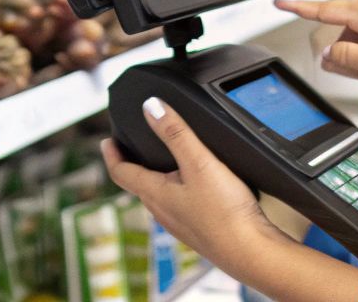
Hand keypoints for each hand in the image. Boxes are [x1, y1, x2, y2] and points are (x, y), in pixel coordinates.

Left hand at [100, 97, 285, 273]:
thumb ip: (175, 133)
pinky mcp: (197, 230)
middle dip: (133, 164)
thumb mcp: (199, 162)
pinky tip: (194, 187)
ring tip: (162, 163)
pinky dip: (176, 191)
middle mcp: (162, 212)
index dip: (111, 154)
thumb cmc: (225, 212)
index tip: (107, 141)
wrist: (251, 251)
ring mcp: (179, 224)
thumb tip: (151, 107)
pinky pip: (178, 206)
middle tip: (133, 147)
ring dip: (155, 178)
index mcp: (155, 194)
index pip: (120, 173)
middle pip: (138, 184)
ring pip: (158, 197)